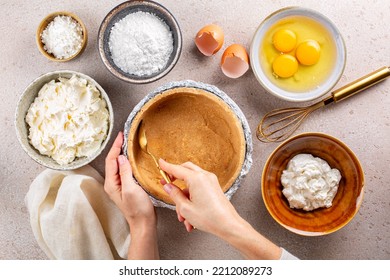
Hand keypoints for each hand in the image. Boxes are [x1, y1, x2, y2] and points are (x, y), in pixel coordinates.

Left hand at [104, 131, 157, 258]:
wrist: (143, 223)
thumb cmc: (138, 209)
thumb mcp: (131, 189)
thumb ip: (125, 172)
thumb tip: (122, 157)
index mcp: (111, 183)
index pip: (111, 160)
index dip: (115, 147)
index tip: (121, 136)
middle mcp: (113, 184)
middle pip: (112, 161)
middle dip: (117, 148)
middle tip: (124, 137)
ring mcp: (119, 185)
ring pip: (118, 165)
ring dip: (122, 154)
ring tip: (127, 144)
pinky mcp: (127, 187)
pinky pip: (124, 170)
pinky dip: (127, 161)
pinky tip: (132, 158)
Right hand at [159, 159, 281, 259]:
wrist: (228, 225)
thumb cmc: (209, 218)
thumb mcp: (185, 208)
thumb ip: (174, 194)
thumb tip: (168, 187)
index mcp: (196, 179)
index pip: (177, 169)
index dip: (166, 166)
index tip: (160, 162)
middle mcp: (205, 176)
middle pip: (185, 170)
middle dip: (175, 178)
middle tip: (167, 184)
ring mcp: (211, 181)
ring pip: (191, 183)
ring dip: (184, 197)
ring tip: (182, 216)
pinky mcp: (214, 187)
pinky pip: (199, 188)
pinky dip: (192, 199)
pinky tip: (190, 217)